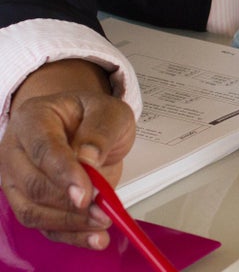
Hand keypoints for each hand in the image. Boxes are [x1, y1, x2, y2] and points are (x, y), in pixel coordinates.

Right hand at [0, 86, 135, 249]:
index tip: (88, 192)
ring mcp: (17, 179)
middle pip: (33, 185)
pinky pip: (44, 226)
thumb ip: (100, 132)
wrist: (89, 128)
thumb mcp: (110, 111)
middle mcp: (16, 150)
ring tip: (103, 221)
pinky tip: (94, 237)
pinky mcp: (29, 202)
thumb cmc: (93, 116)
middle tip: (103, 209)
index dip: (64, 173)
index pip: (43, 150)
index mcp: (33, 118)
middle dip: (69, 203)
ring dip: (70, 222)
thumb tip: (88, 161)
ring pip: (32, 211)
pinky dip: (70, 235)